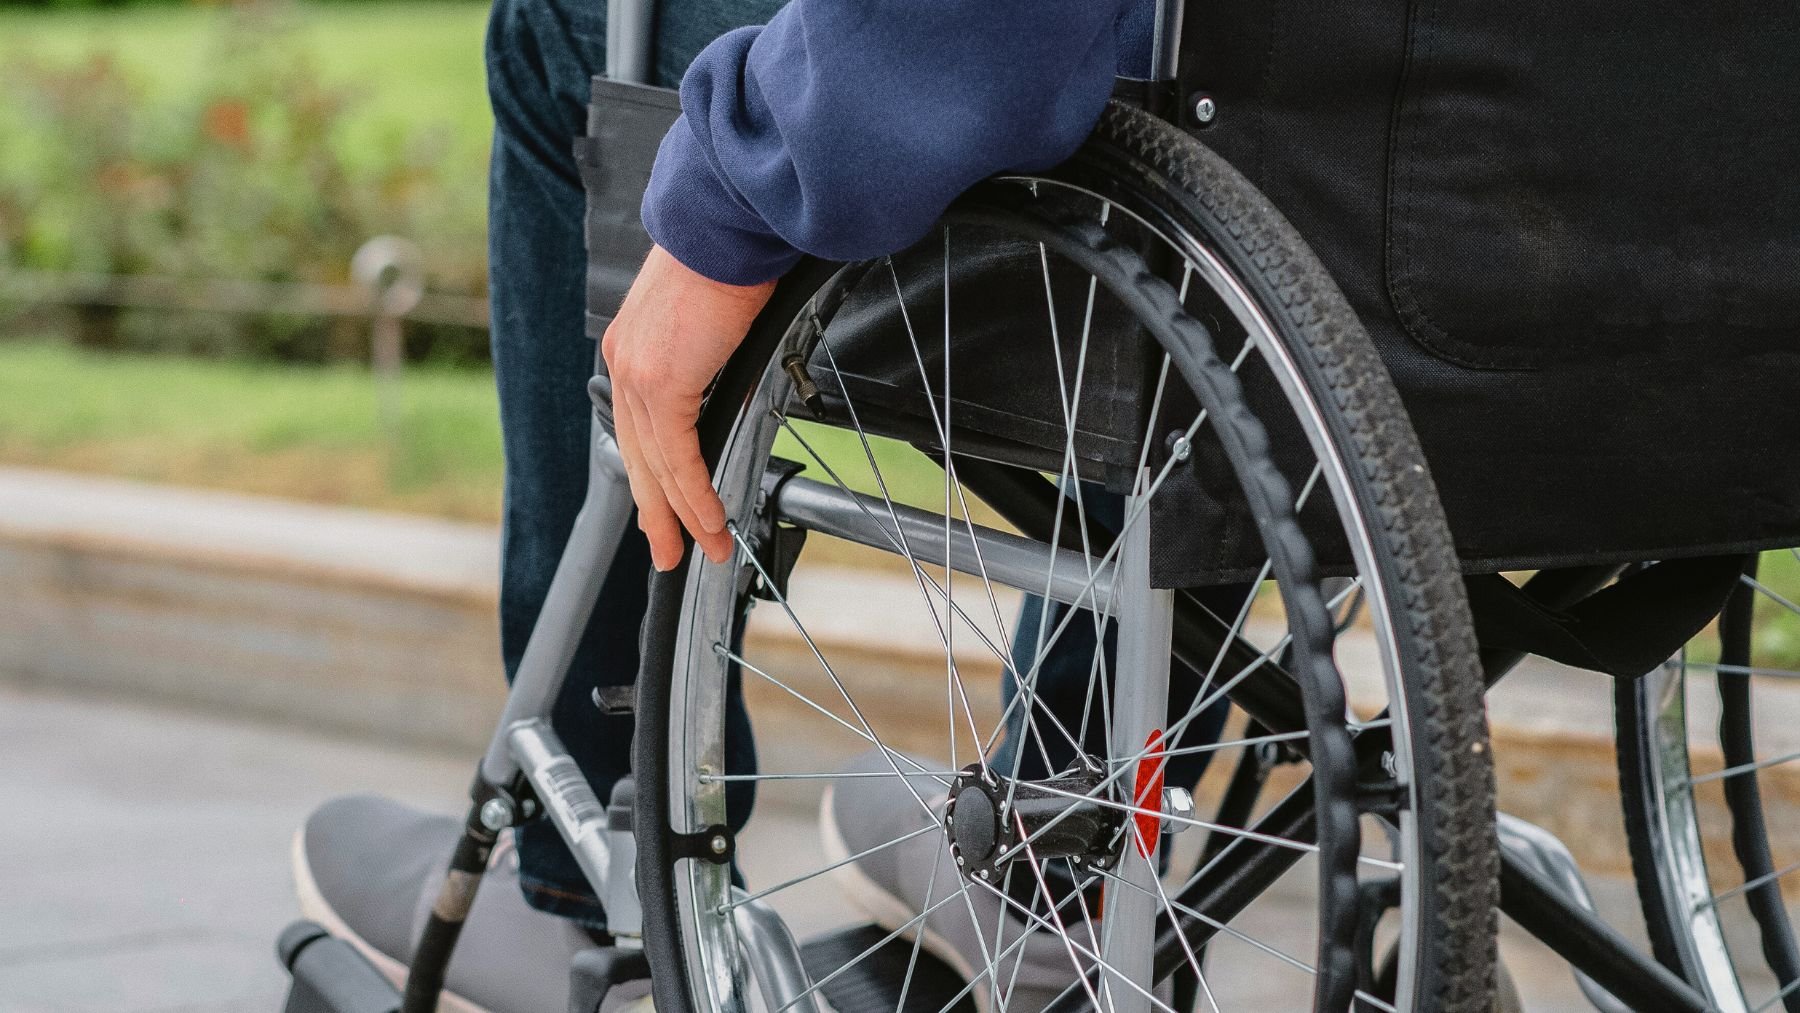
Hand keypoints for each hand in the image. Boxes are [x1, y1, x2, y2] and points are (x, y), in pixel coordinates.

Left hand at [602, 245, 776, 570]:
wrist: (727, 224)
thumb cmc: (733, 255)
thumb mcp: (715, 318)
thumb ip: (716, 360)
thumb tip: (738, 390)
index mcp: (632, 347)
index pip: (639, 429)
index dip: (653, 476)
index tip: (667, 507)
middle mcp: (625, 363)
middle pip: (638, 458)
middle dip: (657, 512)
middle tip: (671, 552)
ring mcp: (637, 375)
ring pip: (657, 467)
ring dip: (684, 515)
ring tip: (707, 549)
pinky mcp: (660, 384)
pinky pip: (677, 458)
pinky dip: (696, 496)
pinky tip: (712, 521)